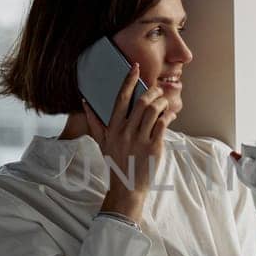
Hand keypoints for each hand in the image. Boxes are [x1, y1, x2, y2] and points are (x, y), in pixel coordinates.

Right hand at [83, 62, 175, 222]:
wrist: (127, 187)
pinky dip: (168, 115)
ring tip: (165, 101)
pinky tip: (170, 114)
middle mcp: (125, 132)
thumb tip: (84, 103)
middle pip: (141, 102)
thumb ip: (94, 122)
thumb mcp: (102, 143)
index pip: (121, 99)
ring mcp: (140, 140)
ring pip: (153, 110)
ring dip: (162, 101)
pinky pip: (163, 124)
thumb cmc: (116, 163)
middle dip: (152, 91)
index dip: (129, 81)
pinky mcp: (154, 147)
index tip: (136, 67)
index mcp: (112, 128)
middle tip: (158, 89)